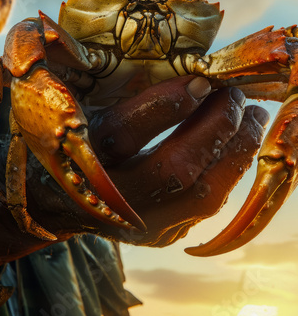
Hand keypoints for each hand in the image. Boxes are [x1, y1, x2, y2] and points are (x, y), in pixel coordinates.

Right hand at [0, 76, 268, 269]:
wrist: (62, 205)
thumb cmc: (78, 150)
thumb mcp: (89, 118)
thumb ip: (129, 100)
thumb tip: (194, 83)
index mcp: (79, 164)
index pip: (123, 136)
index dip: (164, 106)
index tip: (200, 81)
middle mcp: (110, 203)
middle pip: (173, 171)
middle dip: (215, 127)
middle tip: (234, 96)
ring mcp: (139, 225)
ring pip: (200, 195)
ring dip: (234, 151)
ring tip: (251, 117)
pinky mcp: (163, 234)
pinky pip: (207, 204)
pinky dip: (228, 169)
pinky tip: (238, 143)